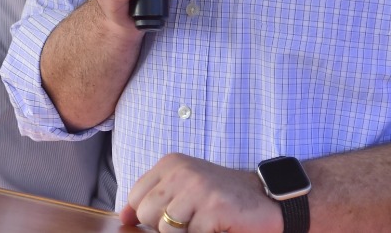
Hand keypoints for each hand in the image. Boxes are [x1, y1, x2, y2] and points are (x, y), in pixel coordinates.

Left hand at [124, 153, 282, 232]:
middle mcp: (182, 172)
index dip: (142, 216)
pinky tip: (216, 228)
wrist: (266, 199)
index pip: (136, 195)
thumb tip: (123, 216)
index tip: (160, 222)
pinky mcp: (213, 208)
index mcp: (171, 164)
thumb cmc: (222, 198)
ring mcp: (198, 189)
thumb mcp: (184, 188)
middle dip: (164, 227)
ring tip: (204, 224)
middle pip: (147, 213)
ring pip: (166, 228)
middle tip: (190, 223)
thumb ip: (154, 198)